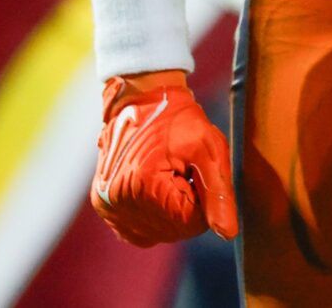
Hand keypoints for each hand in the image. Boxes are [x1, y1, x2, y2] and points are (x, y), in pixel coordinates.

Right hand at [91, 71, 237, 245]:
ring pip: (158, 232)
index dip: (204, 200)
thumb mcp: (208, 147)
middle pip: (173, 230)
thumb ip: (218, 192)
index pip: (190, 223)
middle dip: (187, 205)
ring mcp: (108, 208)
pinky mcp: (104, 206)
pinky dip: (153, 216)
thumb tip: (227, 234)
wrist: (141, 98)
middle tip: (183, 170)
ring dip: (170, 211)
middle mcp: (119, 203)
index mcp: (143, 187)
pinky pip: (139, 230)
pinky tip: (156, 190)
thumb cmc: (177, 118)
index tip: (196, 172)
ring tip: (168, 176)